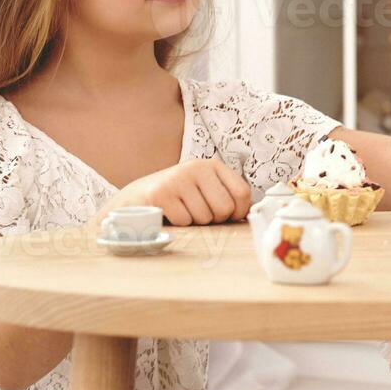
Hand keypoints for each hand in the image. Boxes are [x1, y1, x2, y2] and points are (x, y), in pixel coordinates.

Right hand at [98, 158, 252, 227]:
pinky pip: (185, 221)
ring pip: (204, 217)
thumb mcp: (205, 188)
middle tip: (200, 213)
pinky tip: (170, 213)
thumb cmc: (179, 196)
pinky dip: (180, 224)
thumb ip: (228, 196)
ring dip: (195, 222)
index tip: (229, 216)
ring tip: (183, 210)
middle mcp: (196, 168)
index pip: (242, 193)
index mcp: (212, 165)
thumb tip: (252, 214)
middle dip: (215, 219)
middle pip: (225, 208)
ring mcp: (178, 179)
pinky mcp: (161, 194)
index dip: (239, 211)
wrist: (138, 197)